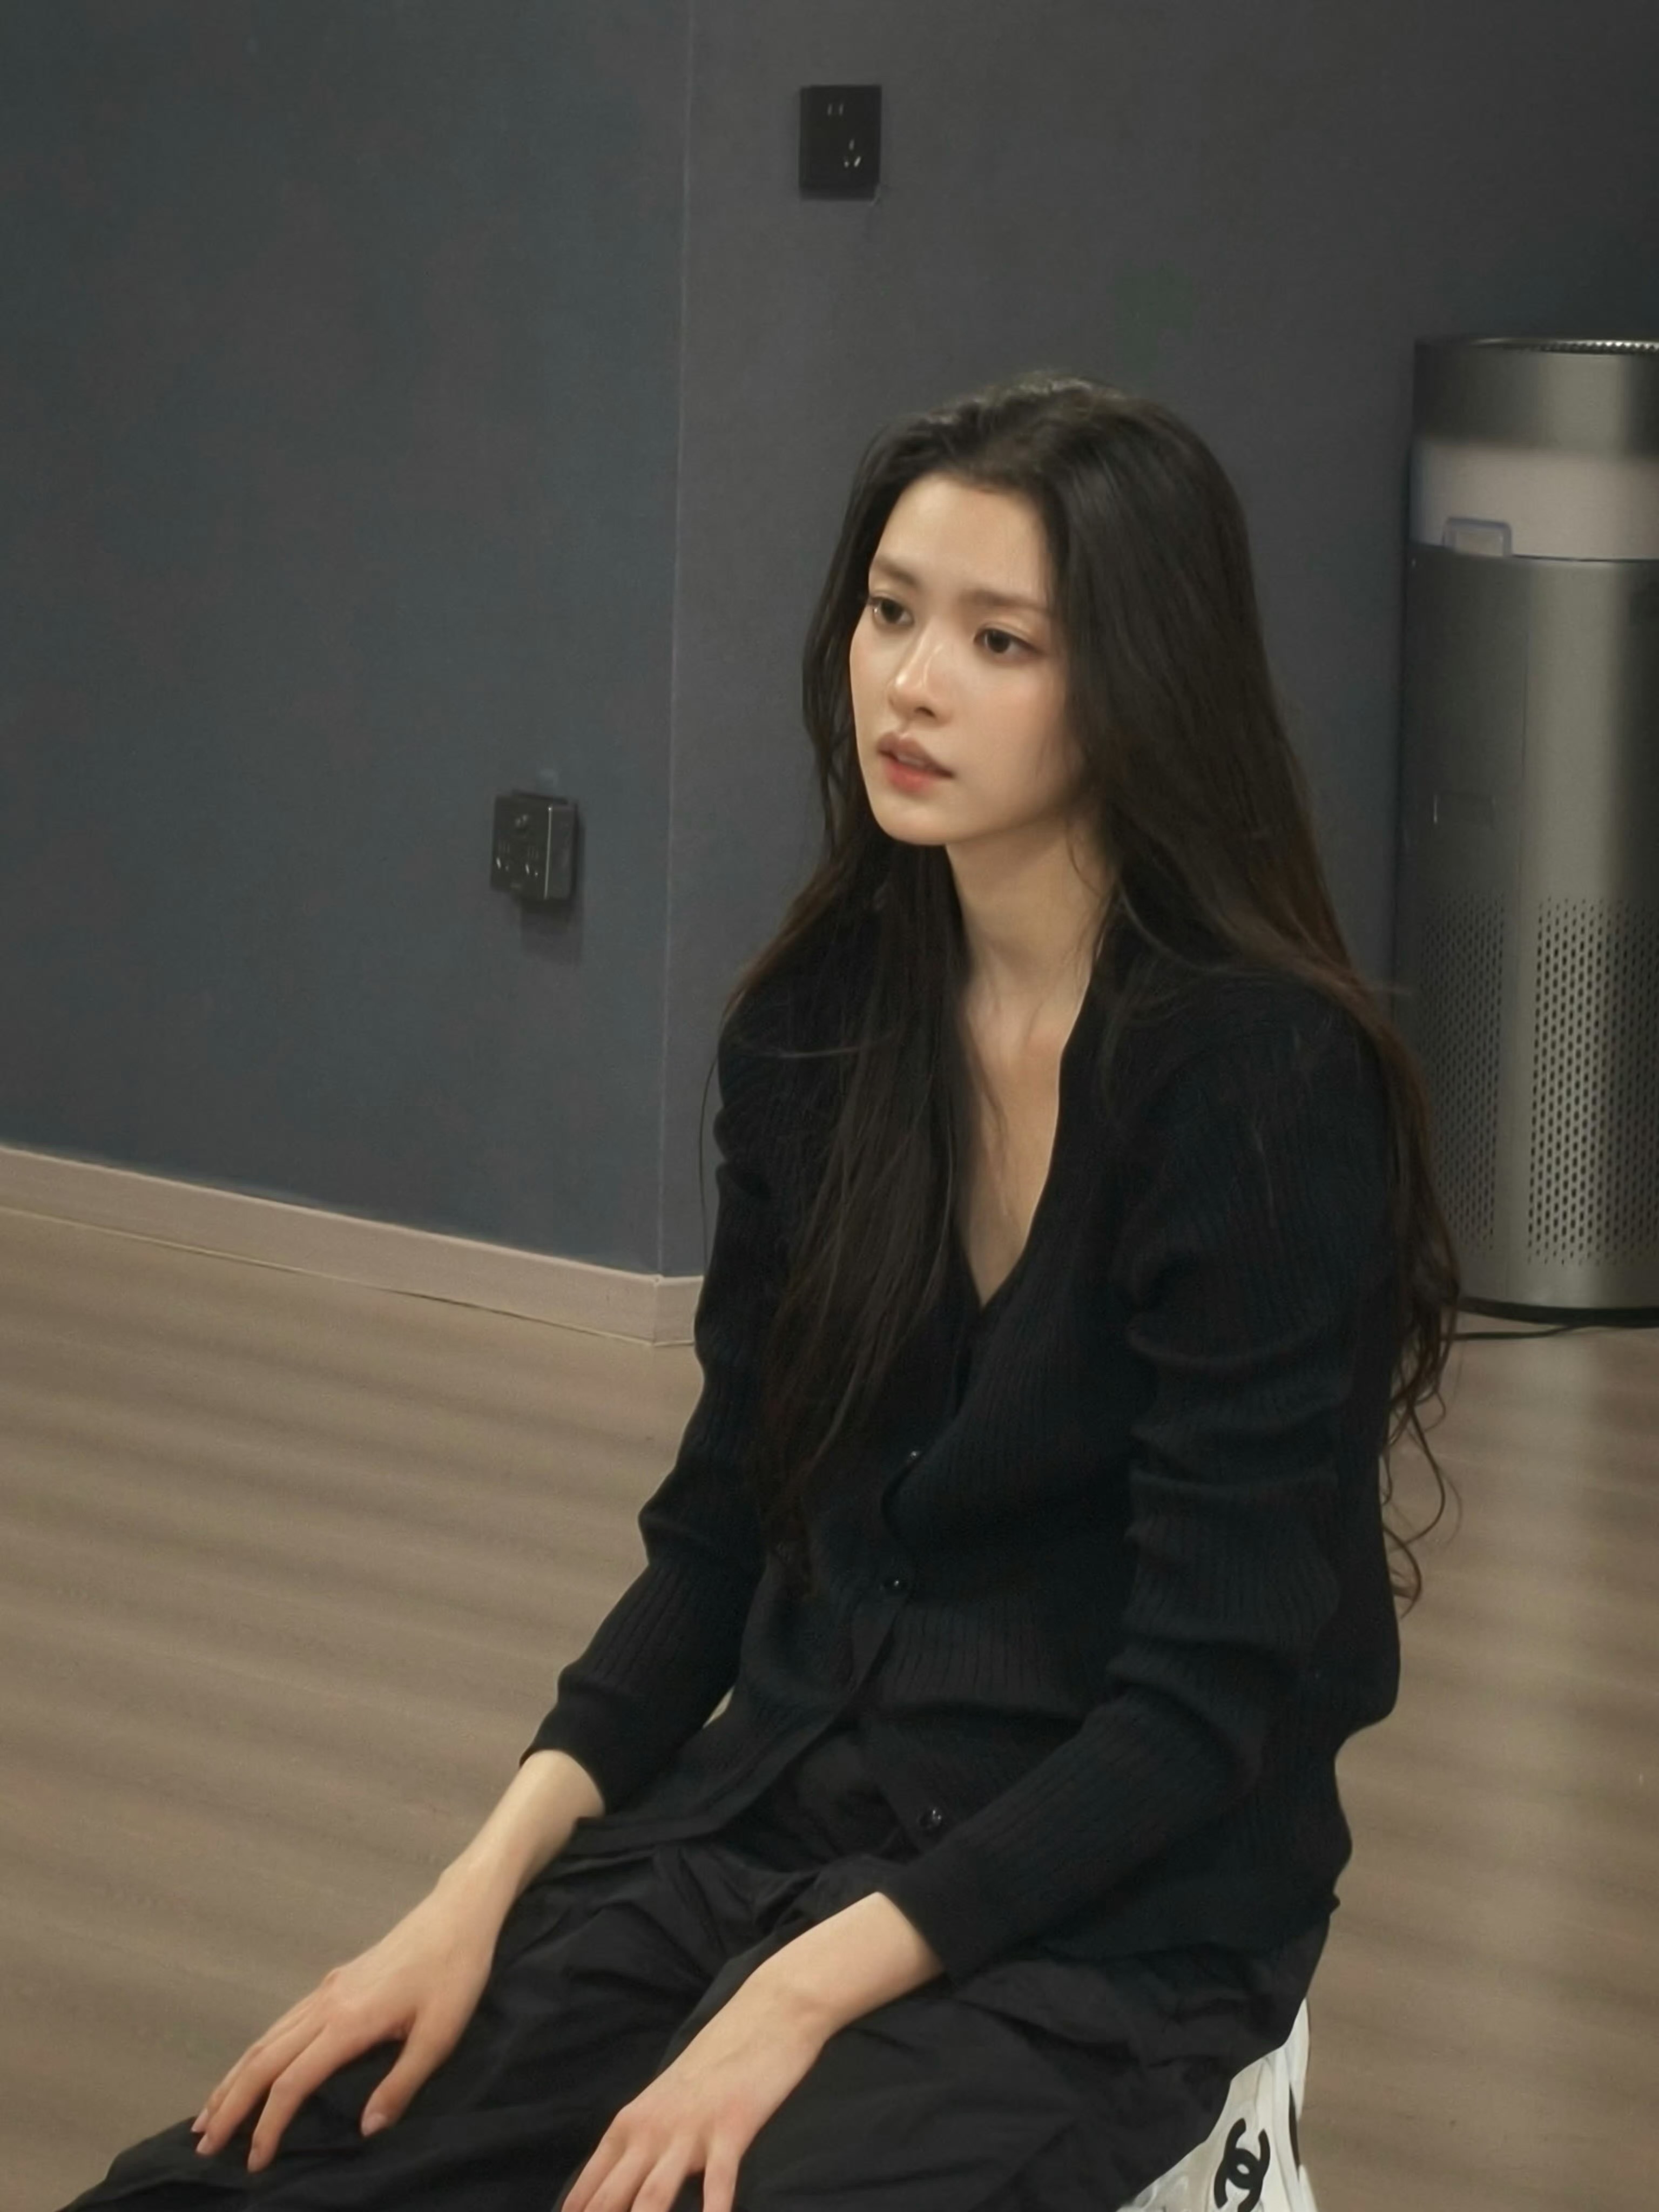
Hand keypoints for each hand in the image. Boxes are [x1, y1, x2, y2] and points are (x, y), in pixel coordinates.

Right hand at [190, 1872, 501, 2170]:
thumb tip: (364, 2131)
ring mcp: (327, 1990)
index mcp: (348, 2022)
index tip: (253, 2162)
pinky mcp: (335, 1981)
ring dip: (234, 2077)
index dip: (268, 2125)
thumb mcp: (440, 2034)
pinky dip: (256, 2051)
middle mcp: (326, 2004)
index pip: (292, 2082)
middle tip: (202, 2145)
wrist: (459, 1912)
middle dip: (230, 2104)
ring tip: (209, 2113)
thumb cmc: (455, 1973)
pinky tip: (253, 2066)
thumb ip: (401, 2084)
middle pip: (262, 2059)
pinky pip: (281, 2023)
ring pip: (266, 2038)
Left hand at [557, 1969, 828, 2211]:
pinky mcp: (731, 2128)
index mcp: (629, 2123)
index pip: (588, 2187)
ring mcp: (690, 2130)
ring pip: (652, 2198)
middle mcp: (651, 2129)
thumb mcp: (664, 2103)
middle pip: (611, 2199)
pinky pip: (718, 2183)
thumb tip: (615, 2193)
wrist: (766, 2014)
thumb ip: (638, 2145)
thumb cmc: (713, 2067)